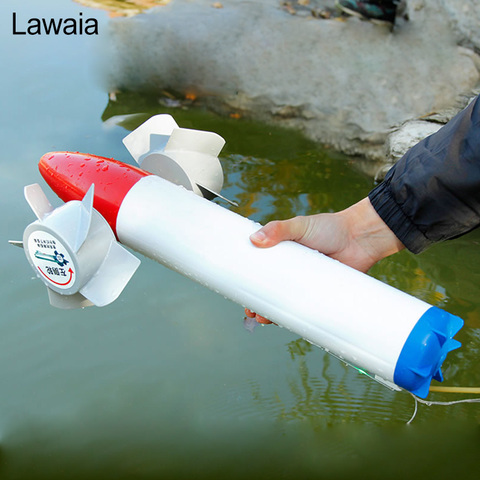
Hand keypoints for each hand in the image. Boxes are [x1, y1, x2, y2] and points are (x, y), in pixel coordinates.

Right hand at [244, 197, 403, 323]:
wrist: (362, 237)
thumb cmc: (331, 227)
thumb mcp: (300, 225)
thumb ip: (278, 229)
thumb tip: (255, 240)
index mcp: (282, 254)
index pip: (260, 270)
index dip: (249, 283)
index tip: (240, 293)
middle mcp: (292, 270)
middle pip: (271, 290)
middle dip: (259, 303)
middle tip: (251, 312)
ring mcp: (306, 283)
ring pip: (287, 303)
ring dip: (275, 313)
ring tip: (265, 319)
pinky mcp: (321, 293)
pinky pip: (307, 308)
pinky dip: (298, 317)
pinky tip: (289, 323)